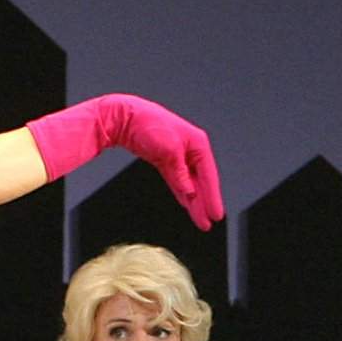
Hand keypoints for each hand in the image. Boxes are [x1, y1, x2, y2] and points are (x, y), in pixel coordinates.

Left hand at [27, 94, 225, 229]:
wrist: (125, 117)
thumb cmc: (149, 124)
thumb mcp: (168, 151)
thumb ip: (180, 174)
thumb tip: (189, 192)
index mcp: (197, 144)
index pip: (209, 175)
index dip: (213, 196)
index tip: (216, 214)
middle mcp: (191, 150)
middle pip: (200, 182)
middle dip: (204, 203)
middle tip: (208, 223)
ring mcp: (179, 156)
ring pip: (189, 184)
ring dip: (194, 202)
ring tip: (200, 220)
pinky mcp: (166, 161)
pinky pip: (178, 181)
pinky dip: (182, 193)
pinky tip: (188, 205)